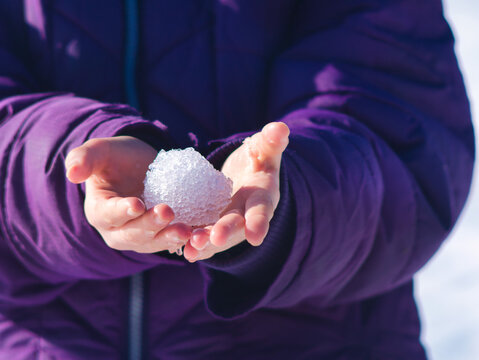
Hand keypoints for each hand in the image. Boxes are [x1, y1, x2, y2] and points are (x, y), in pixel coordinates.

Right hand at [65, 136, 190, 253]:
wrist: (142, 166)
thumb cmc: (117, 158)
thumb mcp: (101, 151)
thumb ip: (84, 158)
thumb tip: (72, 174)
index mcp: (99, 211)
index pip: (107, 214)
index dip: (121, 211)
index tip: (137, 204)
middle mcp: (117, 230)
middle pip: (132, 234)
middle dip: (149, 225)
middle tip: (168, 211)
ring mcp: (140, 237)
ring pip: (152, 242)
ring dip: (169, 238)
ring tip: (186, 230)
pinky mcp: (160, 237)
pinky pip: (171, 242)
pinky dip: (184, 241)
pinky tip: (198, 234)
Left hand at [183, 122, 289, 261]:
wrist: (244, 175)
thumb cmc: (257, 161)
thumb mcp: (264, 150)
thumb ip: (271, 142)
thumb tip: (280, 128)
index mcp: (262, 198)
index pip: (261, 210)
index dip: (259, 222)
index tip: (256, 236)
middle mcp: (245, 216)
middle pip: (236, 226)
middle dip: (226, 233)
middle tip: (215, 239)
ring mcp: (226, 223)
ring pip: (216, 237)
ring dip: (204, 244)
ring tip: (191, 250)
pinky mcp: (209, 224)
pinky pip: (200, 234)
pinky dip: (190, 242)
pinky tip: (179, 248)